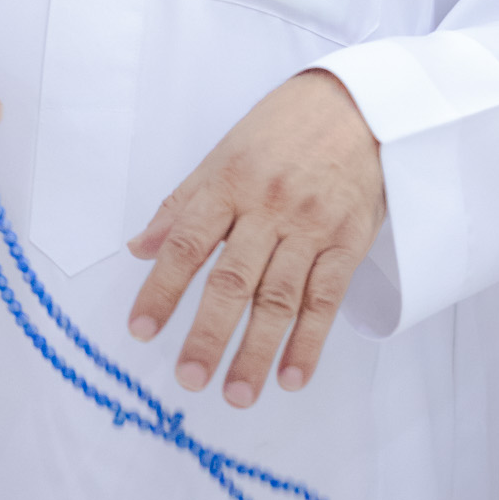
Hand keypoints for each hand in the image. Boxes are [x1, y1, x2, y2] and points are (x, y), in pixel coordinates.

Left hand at [125, 69, 384, 406]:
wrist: (359, 105)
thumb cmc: (284, 128)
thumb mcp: (226, 152)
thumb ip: (183, 203)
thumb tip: (139, 248)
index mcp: (230, 181)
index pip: (188, 242)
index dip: (162, 288)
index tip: (141, 329)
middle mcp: (268, 206)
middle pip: (233, 279)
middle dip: (209, 333)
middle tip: (190, 378)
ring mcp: (311, 226)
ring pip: (279, 298)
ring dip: (256, 351)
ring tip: (237, 394)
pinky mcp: (348, 241)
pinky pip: (325, 299)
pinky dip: (309, 341)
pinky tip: (291, 375)